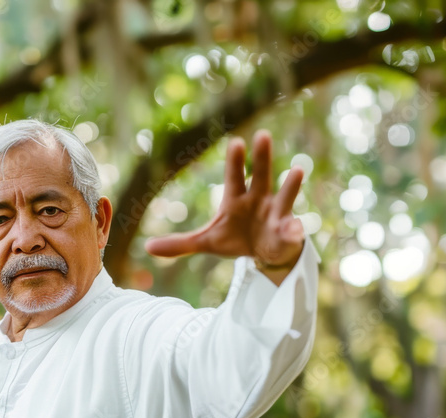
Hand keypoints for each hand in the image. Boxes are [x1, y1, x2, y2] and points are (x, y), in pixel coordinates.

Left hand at [144, 129, 304, 271]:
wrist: (264, 253)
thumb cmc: (237, 239)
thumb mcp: (207, 242)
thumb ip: (181, 244)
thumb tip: (148, 248)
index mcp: (237, 198)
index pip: (234, 176)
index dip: (235, 161)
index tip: (236, 141)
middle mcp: (259, 199)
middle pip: (260, 174)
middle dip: (262, 157)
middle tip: (262, 135)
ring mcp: (276, 213)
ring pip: (284, 196)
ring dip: (290, 185)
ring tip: (297, 170)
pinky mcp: (287, 232)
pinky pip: (292, 230)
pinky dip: (294, 229)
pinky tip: (295, 229)